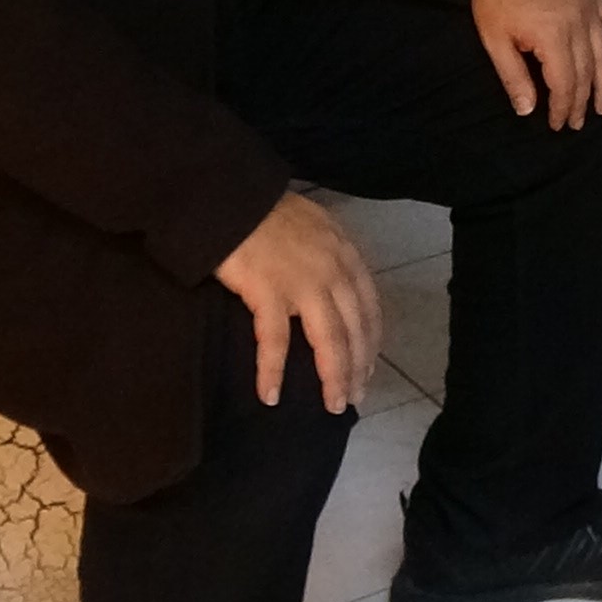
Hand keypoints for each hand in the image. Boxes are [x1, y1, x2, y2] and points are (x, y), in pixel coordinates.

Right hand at [211, 190, 379, 412]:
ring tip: (331, 406)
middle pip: (354, 330)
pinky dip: (273, 372)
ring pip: (329, 341)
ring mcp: (302, 282)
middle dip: (358, 369)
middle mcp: (333, 270)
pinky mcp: (268, 291)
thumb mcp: (314, 228)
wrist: (231, 196)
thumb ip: (329, 256)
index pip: (369, 308)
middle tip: (353, 398)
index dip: (371, 342)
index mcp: (345, 255)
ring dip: (333, 378)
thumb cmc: (265, 211)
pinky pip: (275, 342)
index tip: (368, 368)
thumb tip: (333, 288)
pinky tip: (271, 396)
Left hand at [472, 0, 601, 130]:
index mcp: (552, 35)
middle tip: (577, 124)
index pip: (564, 81)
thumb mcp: (494, 40)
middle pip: (586, 72)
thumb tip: (528, 110)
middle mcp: (579, 24)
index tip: (557, 125)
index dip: (562, 106)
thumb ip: (514, 76)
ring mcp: (590, 10)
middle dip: (582, 102)